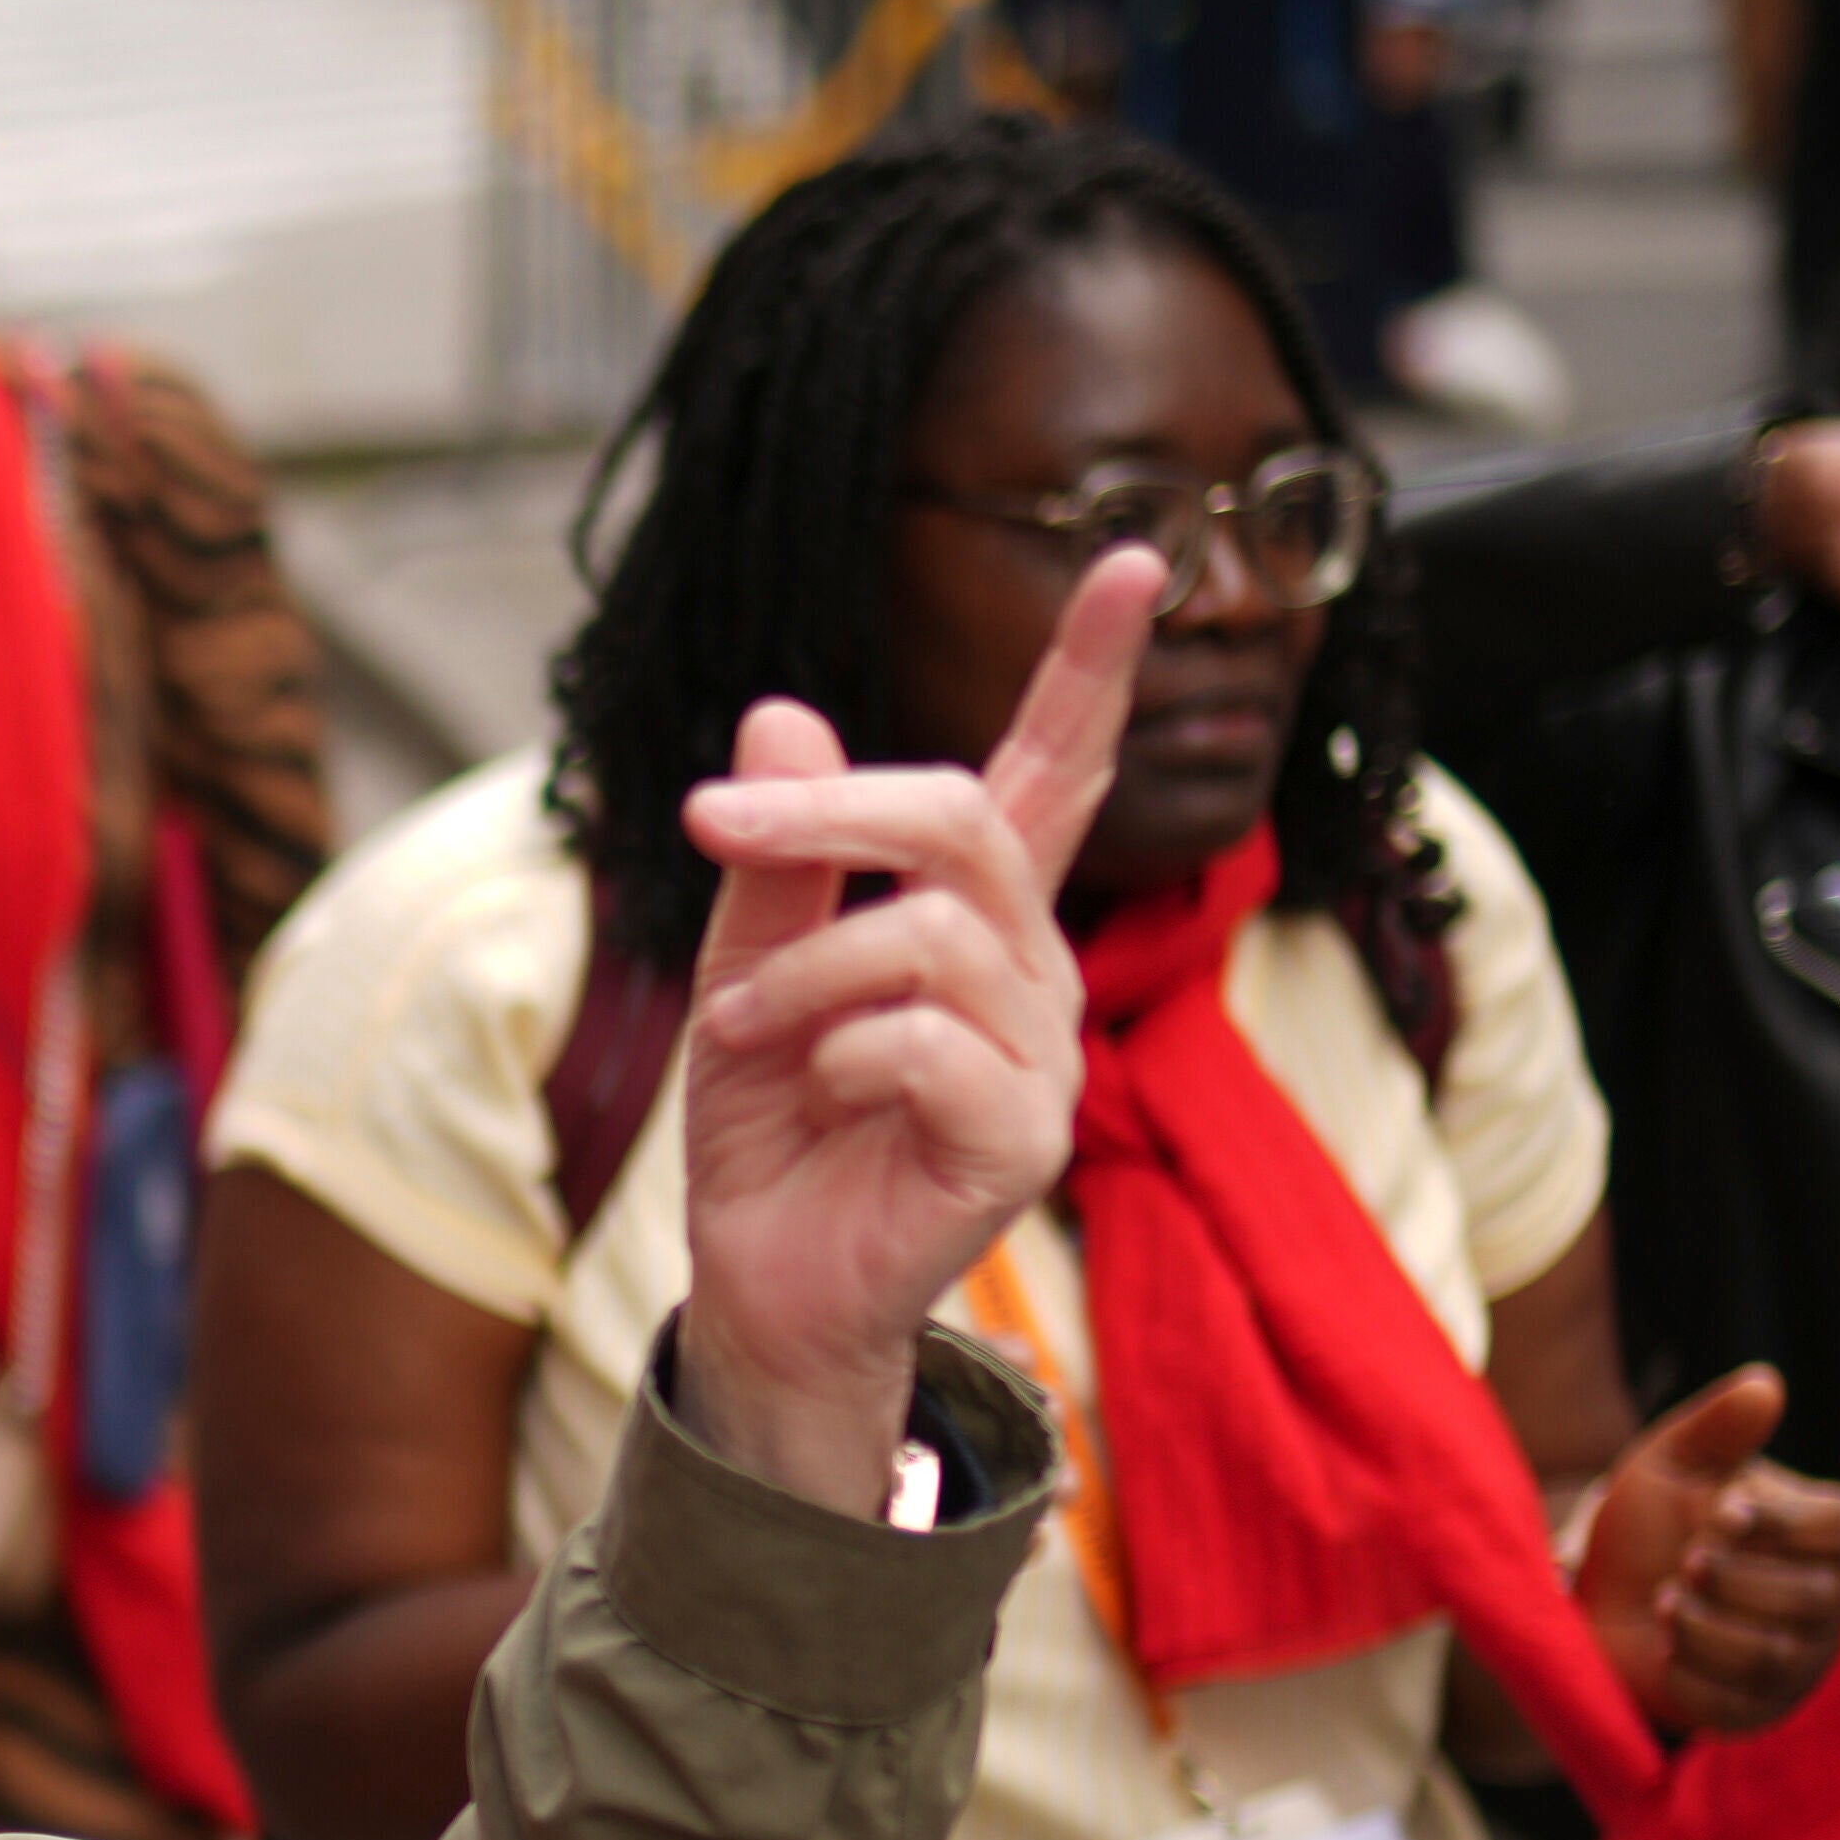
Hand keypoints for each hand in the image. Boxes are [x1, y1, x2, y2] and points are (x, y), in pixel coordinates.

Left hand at [660, 550, 1141, 1512]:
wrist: (762, 1282)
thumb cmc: (770, 1126)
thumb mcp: (746, 966)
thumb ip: (774, 858)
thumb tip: (779, 717)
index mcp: (973, 914)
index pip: (1048, 769)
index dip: (1089, 668)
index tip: (1129, 557)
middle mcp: (1028, 969)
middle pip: (963, 817)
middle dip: (826, 811)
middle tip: (709, 827)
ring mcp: (1038, 1055)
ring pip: (931, 934)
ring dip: (802, 969)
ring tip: (740, 1029)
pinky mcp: (1019, 1140)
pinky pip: (930, 1043)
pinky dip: (838, 1052)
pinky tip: (812, 1094)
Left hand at [1571, 1367, 1839, 1740]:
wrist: (1595, 1596)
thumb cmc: (1650, 1520)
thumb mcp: (1671, 1463)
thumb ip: (1717, 1426)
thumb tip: (1764, 1384)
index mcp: (1822, 1534)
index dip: (1788, 1523)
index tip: (1725, 1513)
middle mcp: (1826, 1599)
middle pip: (1813, 1598)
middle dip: (1736, 1579)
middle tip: (1685, 1561)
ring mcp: (1797, 1662)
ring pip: (1773, 1655)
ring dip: (1705, 1625)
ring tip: (1662, 1601)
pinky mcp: (1754, 1711)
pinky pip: (1733, 1704)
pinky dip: (1686, 1672)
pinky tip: (1661, 1647)